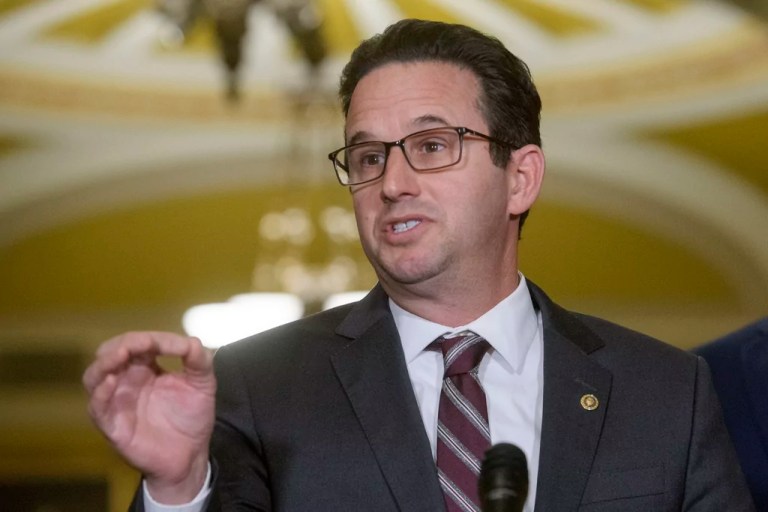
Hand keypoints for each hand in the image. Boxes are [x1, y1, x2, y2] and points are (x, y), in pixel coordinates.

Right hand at [83, 332, 215, 502]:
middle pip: (110, 353)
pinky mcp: (112, 425)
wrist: (191, 455)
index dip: (146, 338)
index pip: (137, 343)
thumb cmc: (192, 417)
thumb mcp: (203, 382)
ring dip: (104, 363)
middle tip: (135, 344)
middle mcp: (127, 380)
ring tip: (119, 356)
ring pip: (94, 376)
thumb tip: (189, 340)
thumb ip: (199, 359)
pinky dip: (100, 392)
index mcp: (147, 367)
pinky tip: (111, 382)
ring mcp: (116, 401)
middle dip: (122, 344)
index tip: (161, 343)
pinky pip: (97, 407)